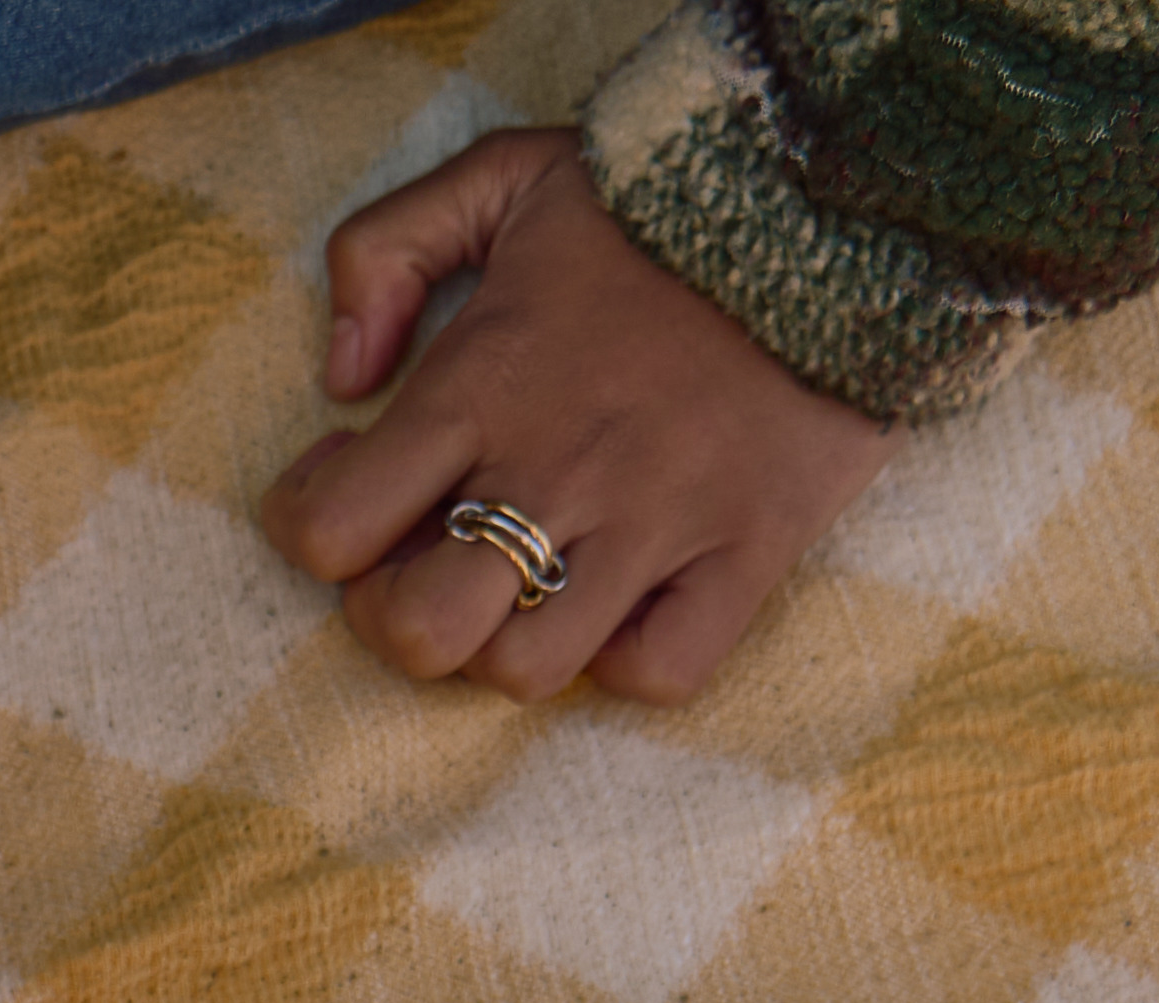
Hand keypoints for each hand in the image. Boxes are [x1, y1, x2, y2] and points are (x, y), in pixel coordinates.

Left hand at [259, 125, 895, 706]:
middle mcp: (559, 469)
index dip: (312, 524)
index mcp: (482, 386)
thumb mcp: (501, 174)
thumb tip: (342, 376)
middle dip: (392, 614)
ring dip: (504, 644)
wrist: (846, 192)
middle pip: (419, 632)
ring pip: (527, 670)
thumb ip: (384, 246)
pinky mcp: (752, 549)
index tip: (346, 482)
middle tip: (422, 559)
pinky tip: (622, 601)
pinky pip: (663, 672)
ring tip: (520, 583)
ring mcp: (659, 521)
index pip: (330, 530)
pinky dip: (629, 660)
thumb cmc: (657, 198)